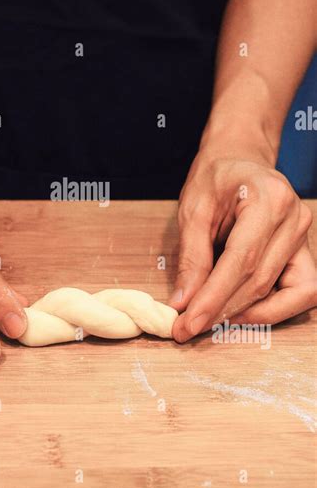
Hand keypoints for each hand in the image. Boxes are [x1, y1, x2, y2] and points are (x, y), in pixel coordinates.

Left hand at [170, 153, 315, 341]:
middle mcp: (295, 218)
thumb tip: (184, 303)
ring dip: (249, 315)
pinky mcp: (306, 252)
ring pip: (287, 294)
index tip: (187, 324)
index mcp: (269, 199)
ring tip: (213, 319)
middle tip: (189, 329)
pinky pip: (301, 291)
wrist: (241, 159)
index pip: (242, 261)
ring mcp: (305, 236)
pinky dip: (273, 308)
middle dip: (224, 311)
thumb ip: (191, 257)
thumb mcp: (193, 209)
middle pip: (262, 282)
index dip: (214, 298)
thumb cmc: (216, 177)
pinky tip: (241, 309)